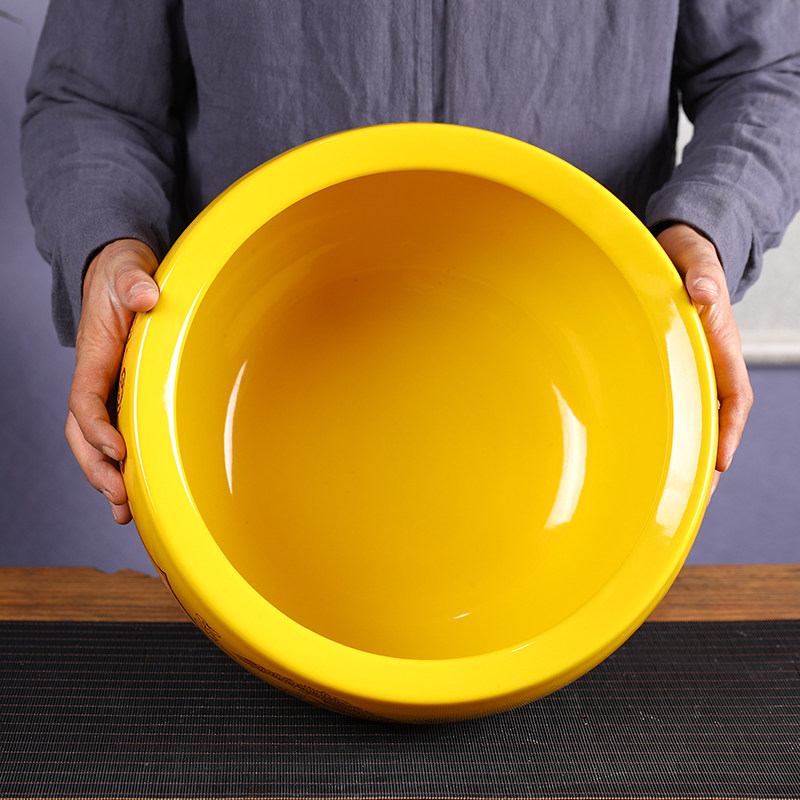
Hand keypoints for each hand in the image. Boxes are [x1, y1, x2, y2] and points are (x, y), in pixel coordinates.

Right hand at [66, 239, 159, 523]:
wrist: (120, 274)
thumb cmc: (124, 274)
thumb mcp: (129, 268)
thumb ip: (134, 281)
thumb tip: (145, 294)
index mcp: (94, 355)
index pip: (85, 399)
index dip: (96, 427)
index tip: (118, 449)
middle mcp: (94, 379)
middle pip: (82, 432)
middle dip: (97, 467)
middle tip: (120, 497)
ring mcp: (106, 390)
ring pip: (93, 442)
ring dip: (105, 477)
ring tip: (123, 511)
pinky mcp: (120, 395)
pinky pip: (113, 436)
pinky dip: (118, 466)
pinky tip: (132, 495)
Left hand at [657, 224, 752, 493]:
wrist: (679, 251)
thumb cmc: (686, 257)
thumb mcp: (695, 258)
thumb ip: (701, 273)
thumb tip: (705, 293)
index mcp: (722, 342)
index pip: (734, 394)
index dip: (729, 430)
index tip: (722, 463)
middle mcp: (714, 359)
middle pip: (719, 417)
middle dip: (713, 457)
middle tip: (697, 497)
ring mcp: (697, 365)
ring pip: (700, 416)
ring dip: (695, 452)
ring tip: (680, 493)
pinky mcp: (678, 366)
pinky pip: (681, 404)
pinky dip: (677, 432)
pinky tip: (660, 455)